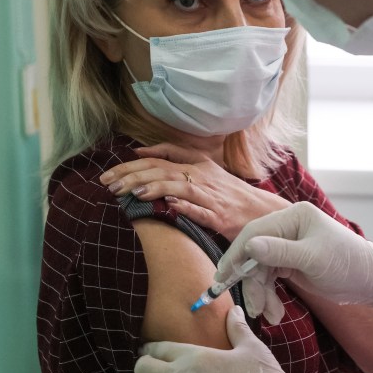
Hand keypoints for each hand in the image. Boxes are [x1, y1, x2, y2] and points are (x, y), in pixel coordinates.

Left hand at [99, 143, 289, 238]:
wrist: (264, 213)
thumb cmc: (231, 195)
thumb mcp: (207, 173)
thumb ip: (179, 163)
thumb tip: (145, 155)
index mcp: (200, 163)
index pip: (163, 156)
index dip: (136, 162)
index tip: (113, 171)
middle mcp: (204, 176)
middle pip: (164, 170)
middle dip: (133, 175)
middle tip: (108, 184)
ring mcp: (211, 196)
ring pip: (178, 186)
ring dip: (153, 188)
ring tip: (130, 193)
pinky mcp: (219, 217)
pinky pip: (200, 210)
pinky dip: (185, 207)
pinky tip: (168, 207)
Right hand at [218, 201, 372, 324]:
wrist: (371, 281)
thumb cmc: (348, 265)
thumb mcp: (312, 259)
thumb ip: (279, 252)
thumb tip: (249, 246)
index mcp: (293, 217)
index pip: (255, 233)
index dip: (236, 255)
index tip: (223, 277)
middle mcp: (288, 227)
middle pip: (255, 253)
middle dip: (253, 282)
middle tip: (253, 307)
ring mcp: (289, 245)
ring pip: (261, 269)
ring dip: (262, 293)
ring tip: (269, 315)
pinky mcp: (291, 262)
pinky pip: (271, 278)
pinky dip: (270, 295)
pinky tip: (275, 312)